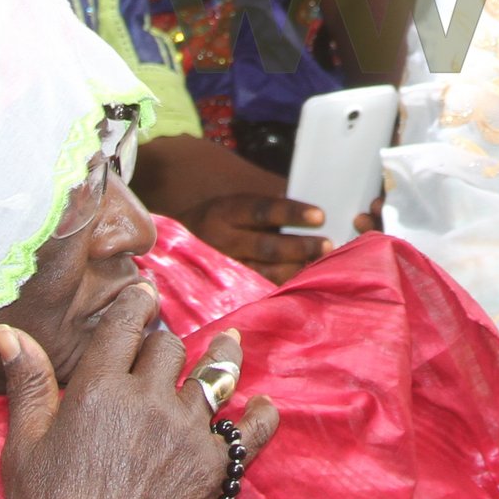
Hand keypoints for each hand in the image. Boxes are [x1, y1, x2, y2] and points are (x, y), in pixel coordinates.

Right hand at [0, 299, 278, 498]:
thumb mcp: (23, 447)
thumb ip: (27, 383)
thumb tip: (9, 331)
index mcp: (98, 389)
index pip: (126, 324)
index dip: (136, 303)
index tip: (143, 295)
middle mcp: (148, 402)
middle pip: (168, 347)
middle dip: (163, 341)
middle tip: (162, 344)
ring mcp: (186, 434)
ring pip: (212, 377)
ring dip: (221, 356)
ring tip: (230, 343)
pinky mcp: (212, 469)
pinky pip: (249, 431)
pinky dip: (260, 415)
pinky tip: (263, 404)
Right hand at [175, 191, 330, 284]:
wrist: (169, 250)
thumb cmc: (215, 222)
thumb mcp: (232, 206)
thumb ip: (264, 209)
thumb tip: (307, 213)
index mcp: (226, 212)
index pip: (263, 211)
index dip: (292, 213)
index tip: (320, 216)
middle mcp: (222, 241)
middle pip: (266, 246)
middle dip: (300, 247)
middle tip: (328, 245)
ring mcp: (222, 270)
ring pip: (263, 272)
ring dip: (294, 271)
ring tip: (320, 267)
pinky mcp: (224, 290)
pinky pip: (256, 291)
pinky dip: (280, 289)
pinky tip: (301, 288)